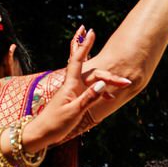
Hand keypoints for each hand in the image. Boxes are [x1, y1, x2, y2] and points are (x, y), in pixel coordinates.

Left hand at [24, 28, 130, 149]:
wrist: (40, 134)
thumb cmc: (54, 123)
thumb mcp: (74, 112)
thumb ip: (89, 97)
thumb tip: (103, 84)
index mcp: (70, 85)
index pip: (78, 60)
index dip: (85, 45)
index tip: (91, 32)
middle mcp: (72, 85)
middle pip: (94, 73)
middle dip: (111, 75)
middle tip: (127, 82)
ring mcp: (74, 91)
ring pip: (94, 81)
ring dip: (108, 83)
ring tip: (124, 86)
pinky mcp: (75, 98)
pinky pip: (91, 90)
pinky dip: (102, 91)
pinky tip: (110, 98)